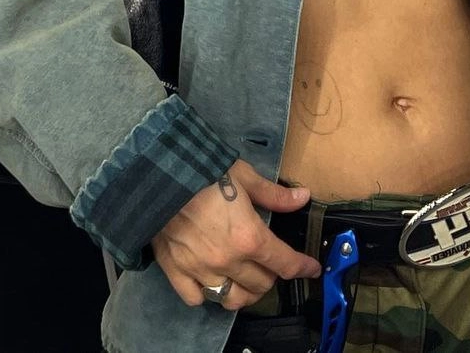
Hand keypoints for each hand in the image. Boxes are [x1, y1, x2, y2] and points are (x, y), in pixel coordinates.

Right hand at [150, 158, 322, 310]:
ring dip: (245, 293)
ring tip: (246, 280)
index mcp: (249, 237)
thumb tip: (301, 197)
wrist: (158, 173)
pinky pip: (196, 298)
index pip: (285, 263)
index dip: (303, 267)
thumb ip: (273, 194)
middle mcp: (228, 260)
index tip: (311, 268)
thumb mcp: (244, 176)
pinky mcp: (176, 270)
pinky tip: (210, 282)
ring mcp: (201, 269)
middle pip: (261, 284)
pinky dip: (206, 294)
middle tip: (270, 263)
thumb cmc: (202, 170)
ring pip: (232, 299)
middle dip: (272, 275)